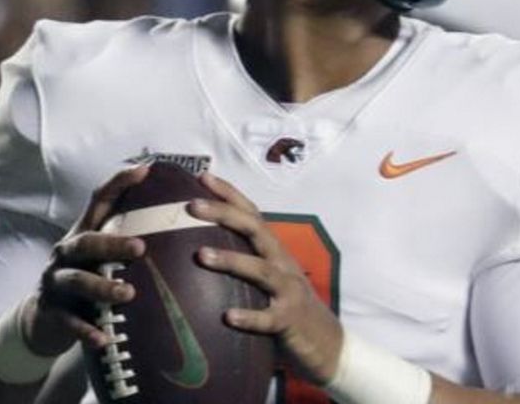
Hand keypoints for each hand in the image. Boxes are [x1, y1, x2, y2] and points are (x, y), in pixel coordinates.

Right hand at [21, 165, 150, 355]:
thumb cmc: (86, 280)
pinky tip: (104, 338)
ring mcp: (55, 282)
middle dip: (112, 243)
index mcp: (83, 233)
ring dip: (102, 287)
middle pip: (86, 242)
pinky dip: (87, 330)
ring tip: (128, 294)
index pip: (98, 201)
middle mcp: (66, 253)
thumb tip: (180, 224)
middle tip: (141, 248)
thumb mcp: (101, 257)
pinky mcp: (51, 312)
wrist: (42, 319)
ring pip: (77, 281)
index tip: (146, 170)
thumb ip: (128, 239)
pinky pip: (69, 321)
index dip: (119, 183)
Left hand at [190, 172, 344, 383]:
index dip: (229, 193)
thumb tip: (197, 248)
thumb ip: (245, 260)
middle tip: (192, 206)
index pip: (251, 213)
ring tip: (200, 255)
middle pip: (255, 229)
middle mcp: (282, 263)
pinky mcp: (289, 320)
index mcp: (274, 250)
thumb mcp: (269, 276)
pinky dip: (249, 316)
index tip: (202, 176)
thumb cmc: (287, 305)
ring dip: (231, 260)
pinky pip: (268, 318)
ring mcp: (288, 291)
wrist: (327, 343)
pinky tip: (227, 316)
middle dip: (224, 214)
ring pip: (260, 269)